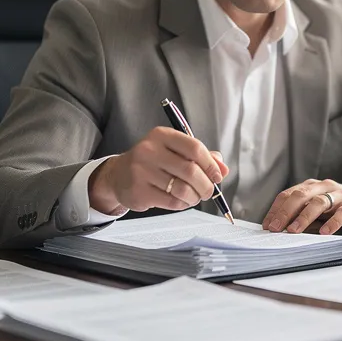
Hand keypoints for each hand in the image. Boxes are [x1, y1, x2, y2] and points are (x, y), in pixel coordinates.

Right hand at [88, 126, 228, 212]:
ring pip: (182, 189)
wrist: (118, 175)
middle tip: (208, 191)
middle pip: (190, 170)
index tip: (217, 176)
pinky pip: (171, 202)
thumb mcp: (174, 151)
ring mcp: (141, 171)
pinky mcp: (138, 191)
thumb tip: (223, 169)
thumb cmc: (153, 162)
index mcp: (162, 135)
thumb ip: (200, 157)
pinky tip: (181, 201)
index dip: (211, 164)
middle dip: (206, 185)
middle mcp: (149, 150)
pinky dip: (182, 204)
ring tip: (194, 197)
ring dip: (195, 197)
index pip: (194, 148)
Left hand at [262, 179, 341, 234]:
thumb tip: (278, 228)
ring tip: (293, 231)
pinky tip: (324, 232)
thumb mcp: (318, 209)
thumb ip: (301, 213)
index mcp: (312, 186)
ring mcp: (341, 195)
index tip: (266, 225)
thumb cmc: (339, 207)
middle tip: (275, 228)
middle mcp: (325, 187)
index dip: (276, 209)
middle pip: (301, 195)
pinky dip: (332, 222)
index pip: (289, 194)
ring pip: (320, 203)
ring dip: (304, 217)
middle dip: (285, 212)